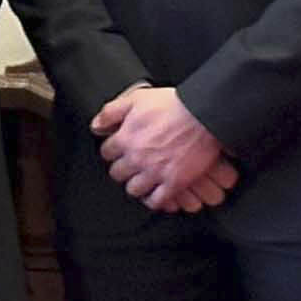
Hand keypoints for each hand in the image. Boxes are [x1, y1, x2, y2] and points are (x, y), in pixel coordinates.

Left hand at [95, 84, 232, 212]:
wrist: (204, 115)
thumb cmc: (174, 105)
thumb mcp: (136, 99)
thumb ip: (111, 112)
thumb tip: (96, 126)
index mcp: (125, 139)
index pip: (106, 153)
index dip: (113, 151)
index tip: (119, 151)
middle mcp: (136, 158)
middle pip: (118, 173)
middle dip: (123, 170)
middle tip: (130, 167)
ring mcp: (155, 172)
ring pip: (134, 190)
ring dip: (137, 186)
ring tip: (142, 181)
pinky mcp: (174, 183)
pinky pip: (157, 201)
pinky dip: (155, 200)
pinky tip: (156, 195)